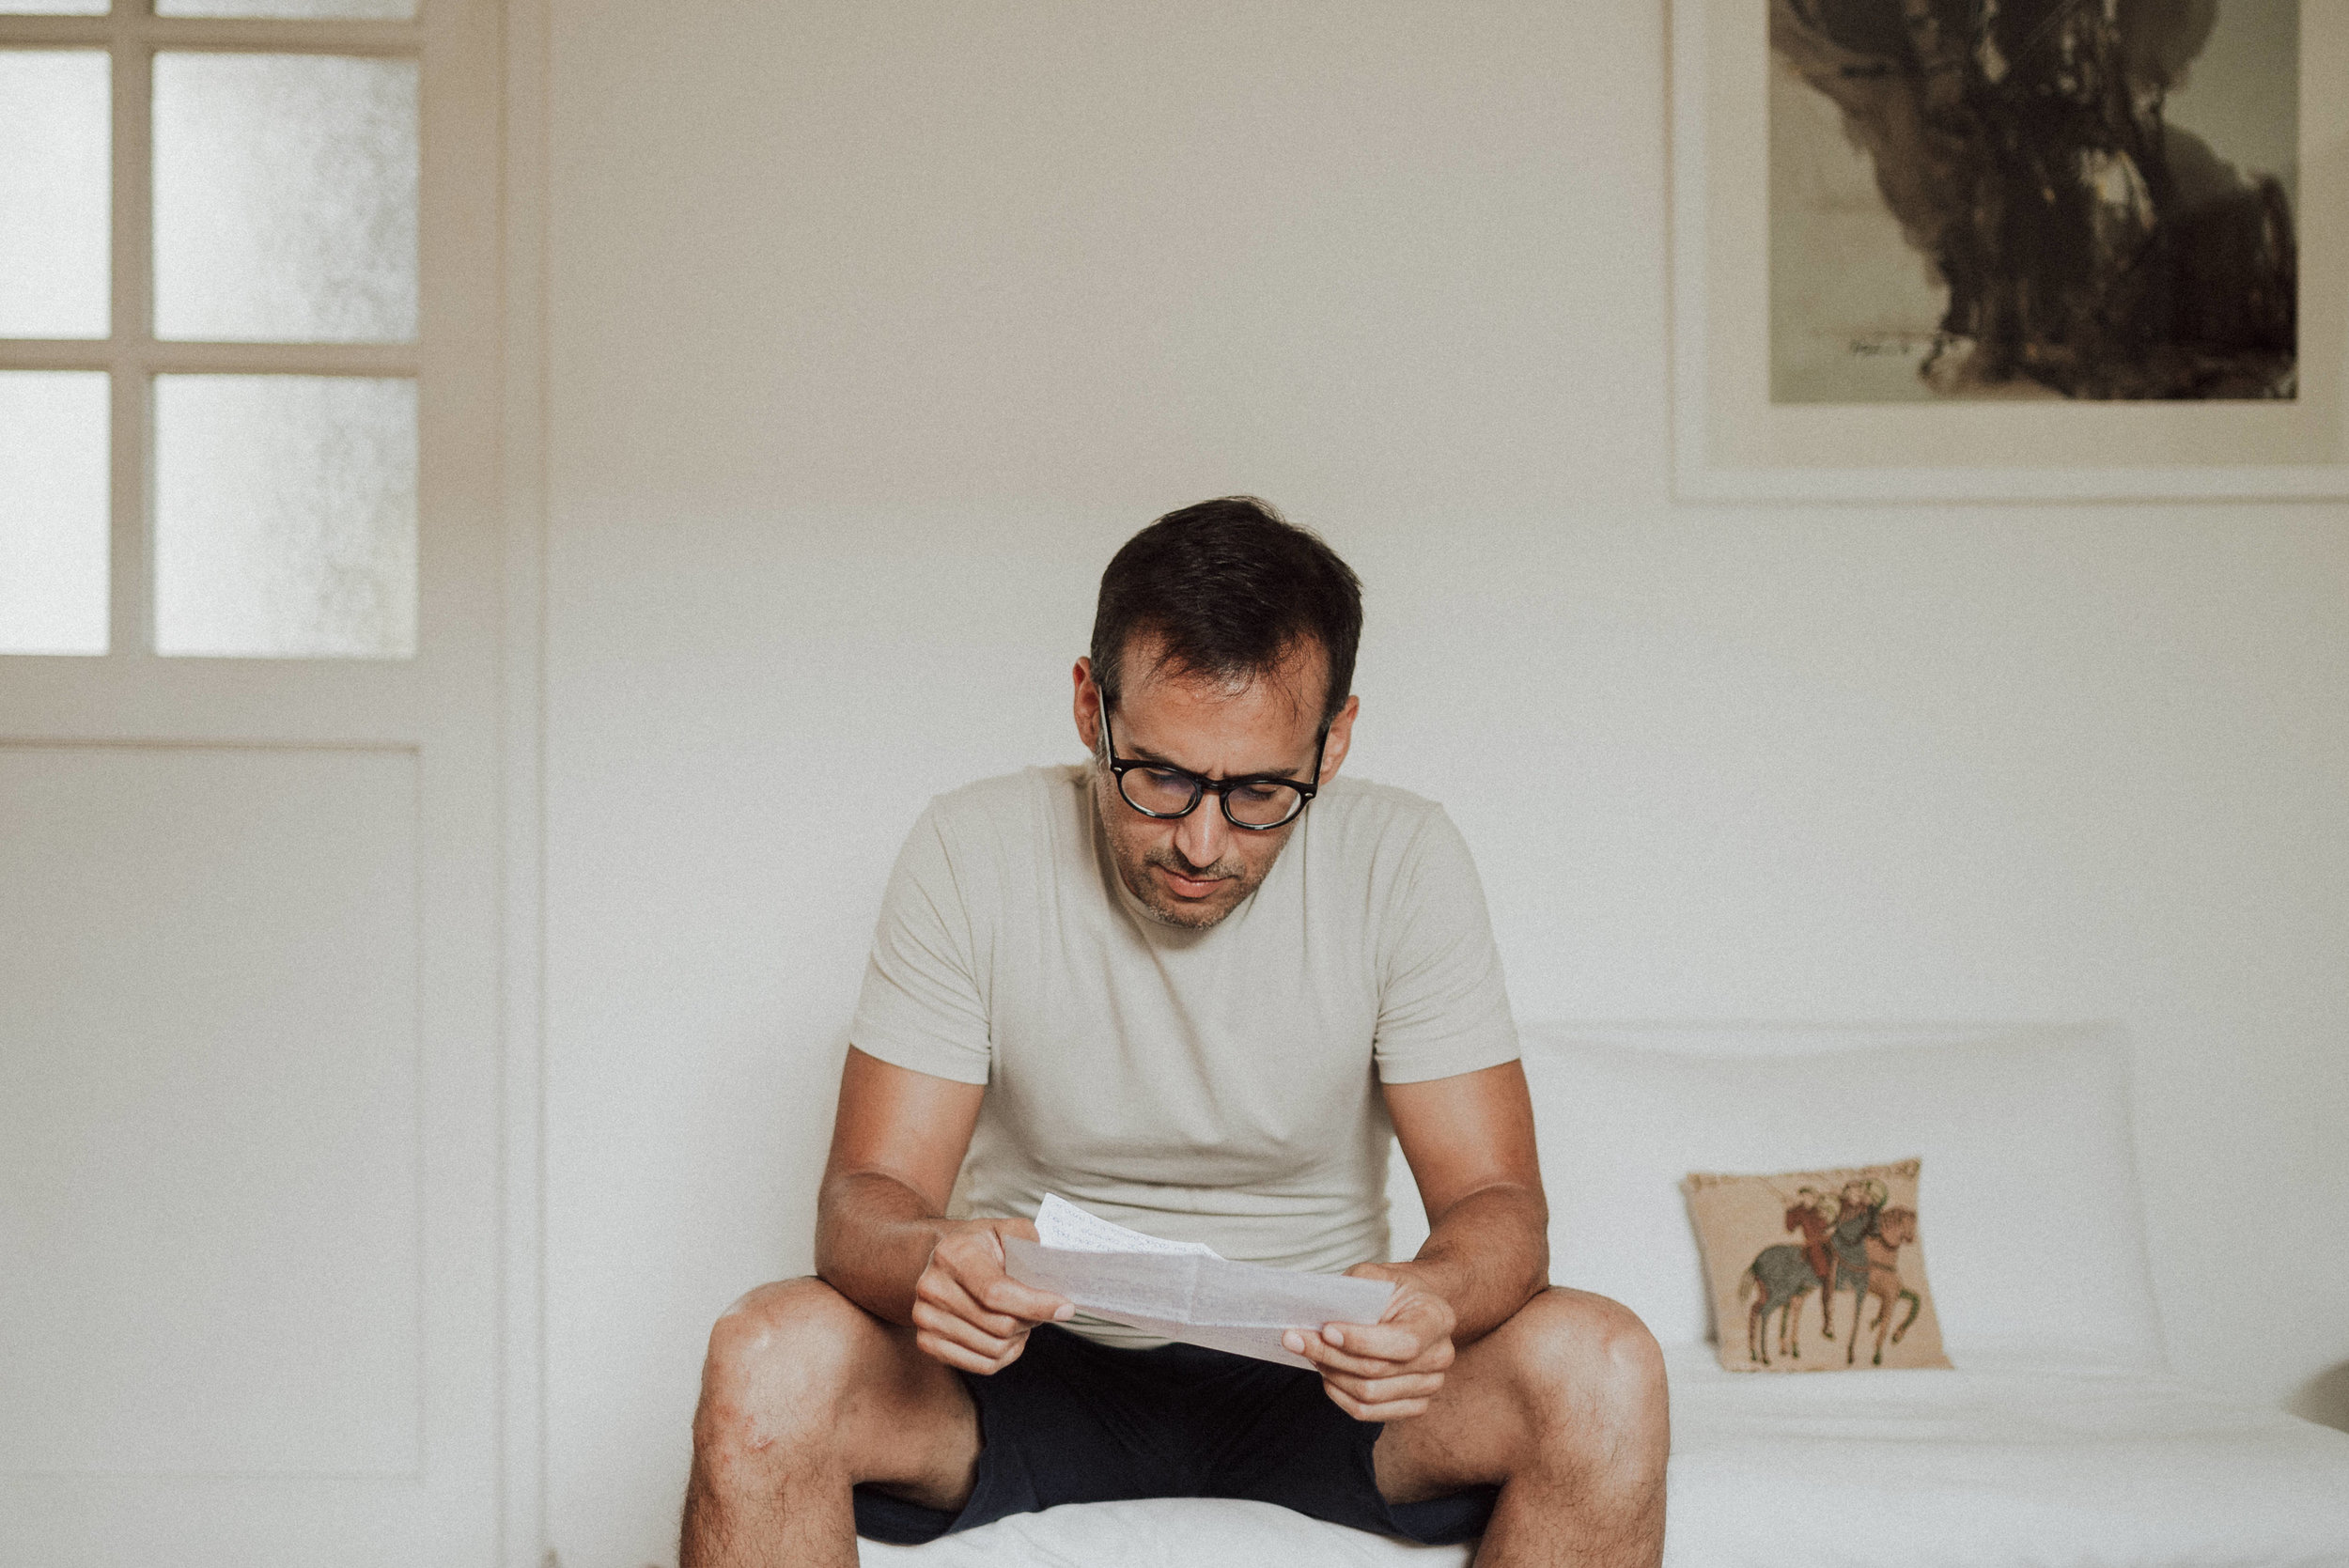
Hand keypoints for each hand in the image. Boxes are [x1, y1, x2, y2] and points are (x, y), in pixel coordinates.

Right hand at [910, 1218, 1072, 1374]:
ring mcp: (925, 1318)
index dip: (1035, 1304)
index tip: (1065, 1308)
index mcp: (952, 1255)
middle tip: (1038, 1309)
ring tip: (1022, 1320)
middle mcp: (932, 1287)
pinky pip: (981, 1365)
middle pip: (999, 1325)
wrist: (944, 1263)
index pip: (997, 1292)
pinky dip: (1005, 1356)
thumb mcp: (1004, 1231)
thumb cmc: (980, 1248)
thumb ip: (1029, 1241)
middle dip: (1030, 1320)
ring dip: (1019, 1339)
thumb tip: (1052, 1271)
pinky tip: (1009, 1338)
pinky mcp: (927, 1342)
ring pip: (994, 1348)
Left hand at [1283, 1262, 1456, 1420]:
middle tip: (1295, 1338)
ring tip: (1310, 1352)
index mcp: (1438, 1320)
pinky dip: (1339, 1394)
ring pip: (1368, 1394)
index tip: (1326, 1329)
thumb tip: (1317, 1308)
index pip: (1403, 1343)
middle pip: (1377, 1371)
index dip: (1361, 1341)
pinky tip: (1326, 1373)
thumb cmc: (1394, 1291)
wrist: (1414, 1307)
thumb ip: (1355, 1287)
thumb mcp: (1379, 1275)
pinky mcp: (1413, 1405)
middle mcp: (1440, 1357)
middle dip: (1330, 1355)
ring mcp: (1430, 1385)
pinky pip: (1368, 1412)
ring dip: (1330, 1373)